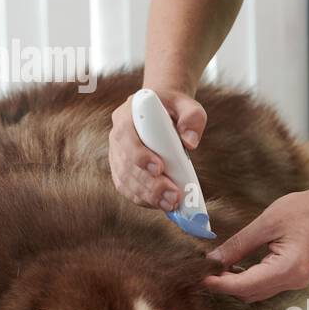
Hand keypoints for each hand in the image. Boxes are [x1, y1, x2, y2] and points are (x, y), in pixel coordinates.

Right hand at [108, 88, 206, 209]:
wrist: (160, 108)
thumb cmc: (174, 106)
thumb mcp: (187, 105)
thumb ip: (192, 117)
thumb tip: (191, 142)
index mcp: (127, 115)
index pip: (127, 136)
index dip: (140, 155)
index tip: (159, 168)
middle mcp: (116, 135)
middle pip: (126, 164)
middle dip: (149, 184)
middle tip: (173, 196)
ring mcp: (116, 153)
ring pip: (125, 180)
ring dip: (147, 196)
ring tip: (170, 204)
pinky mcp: (120, 168)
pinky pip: (126, 188)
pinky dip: (142, 199)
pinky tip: (160, 204)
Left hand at [203, 185, 308, 301]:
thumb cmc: (305, 210)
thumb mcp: (266, 223)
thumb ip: (239, 244)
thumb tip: (213, 260)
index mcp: (287, 268)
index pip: (245, 285)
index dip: (220, 283)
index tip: (200, 277)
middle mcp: (293, 281)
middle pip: (249, 293)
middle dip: (225, 285)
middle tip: (204, 269)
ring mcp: (296, 282)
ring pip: (257, 293)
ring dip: (236, 284)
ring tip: (217, 267)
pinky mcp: (295, 277)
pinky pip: (266, 286)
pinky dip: (248, 280)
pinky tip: (236, 266)